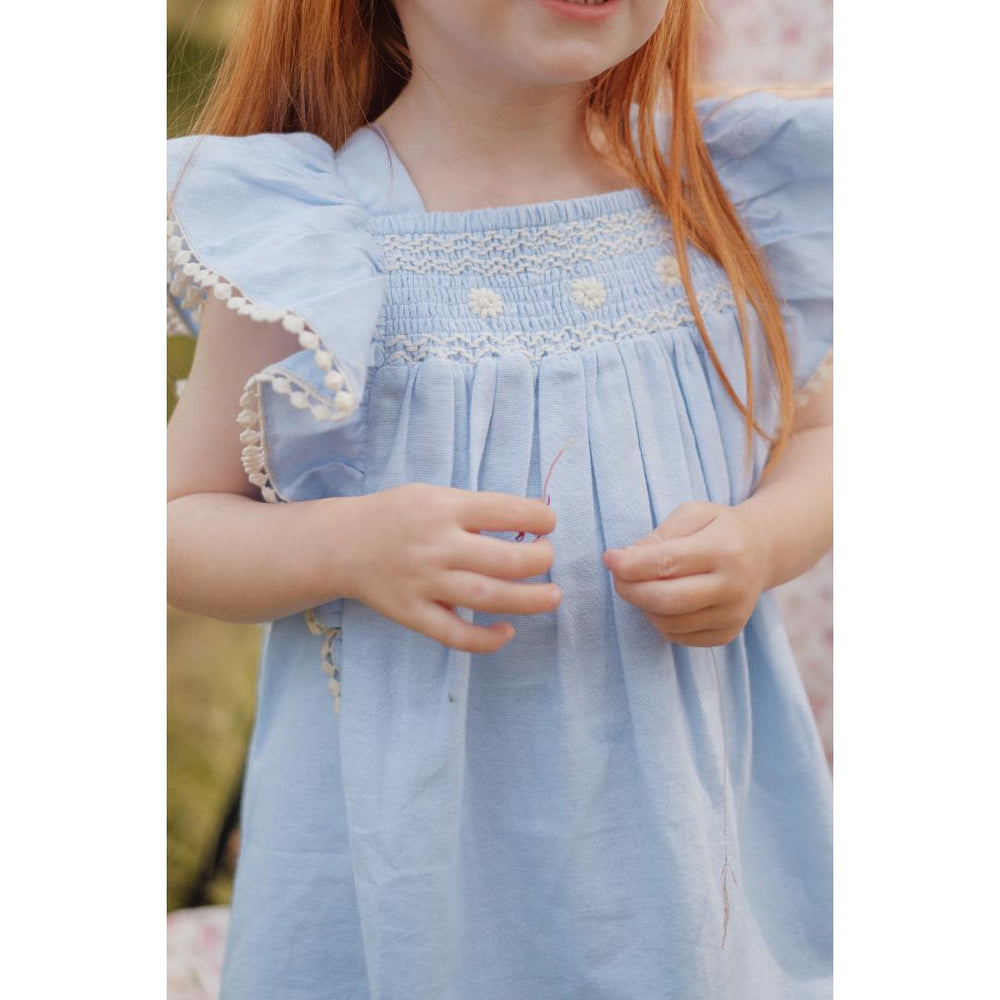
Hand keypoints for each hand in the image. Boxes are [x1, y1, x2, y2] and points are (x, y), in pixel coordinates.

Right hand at [338, 483, 560, 653]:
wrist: (342, 545)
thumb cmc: (398, 517)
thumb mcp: (434, 497)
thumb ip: (474, 512)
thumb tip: (527, 526)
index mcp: (445, 509)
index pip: (505, 510)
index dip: (539, 517)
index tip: (550, 523)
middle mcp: (436, 545)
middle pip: (503, 559)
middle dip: (540, 559)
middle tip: (548, 557)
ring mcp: (424, 583)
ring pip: (487, 597)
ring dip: (528, 600)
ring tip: (553, 596)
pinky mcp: (412, 614)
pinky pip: (455, 635)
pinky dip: (486, 639)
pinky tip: (506, 632)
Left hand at [601, 501, 768, 646]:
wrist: (763, 552)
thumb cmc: (718, 528)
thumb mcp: (692, 515)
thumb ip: (659, 536)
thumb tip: (625, 560)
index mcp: (724, 549)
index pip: (666, 563)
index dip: (630, 565)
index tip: (609, 558)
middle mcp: (733, 586)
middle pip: (665, 600)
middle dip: (629, 590)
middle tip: (617, 577)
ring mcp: (732, 615)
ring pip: (667, 622)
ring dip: (643, 605)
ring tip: (643, 585)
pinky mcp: (726, 634)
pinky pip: (677, 636)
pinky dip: (659, 620)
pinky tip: (662, 601)